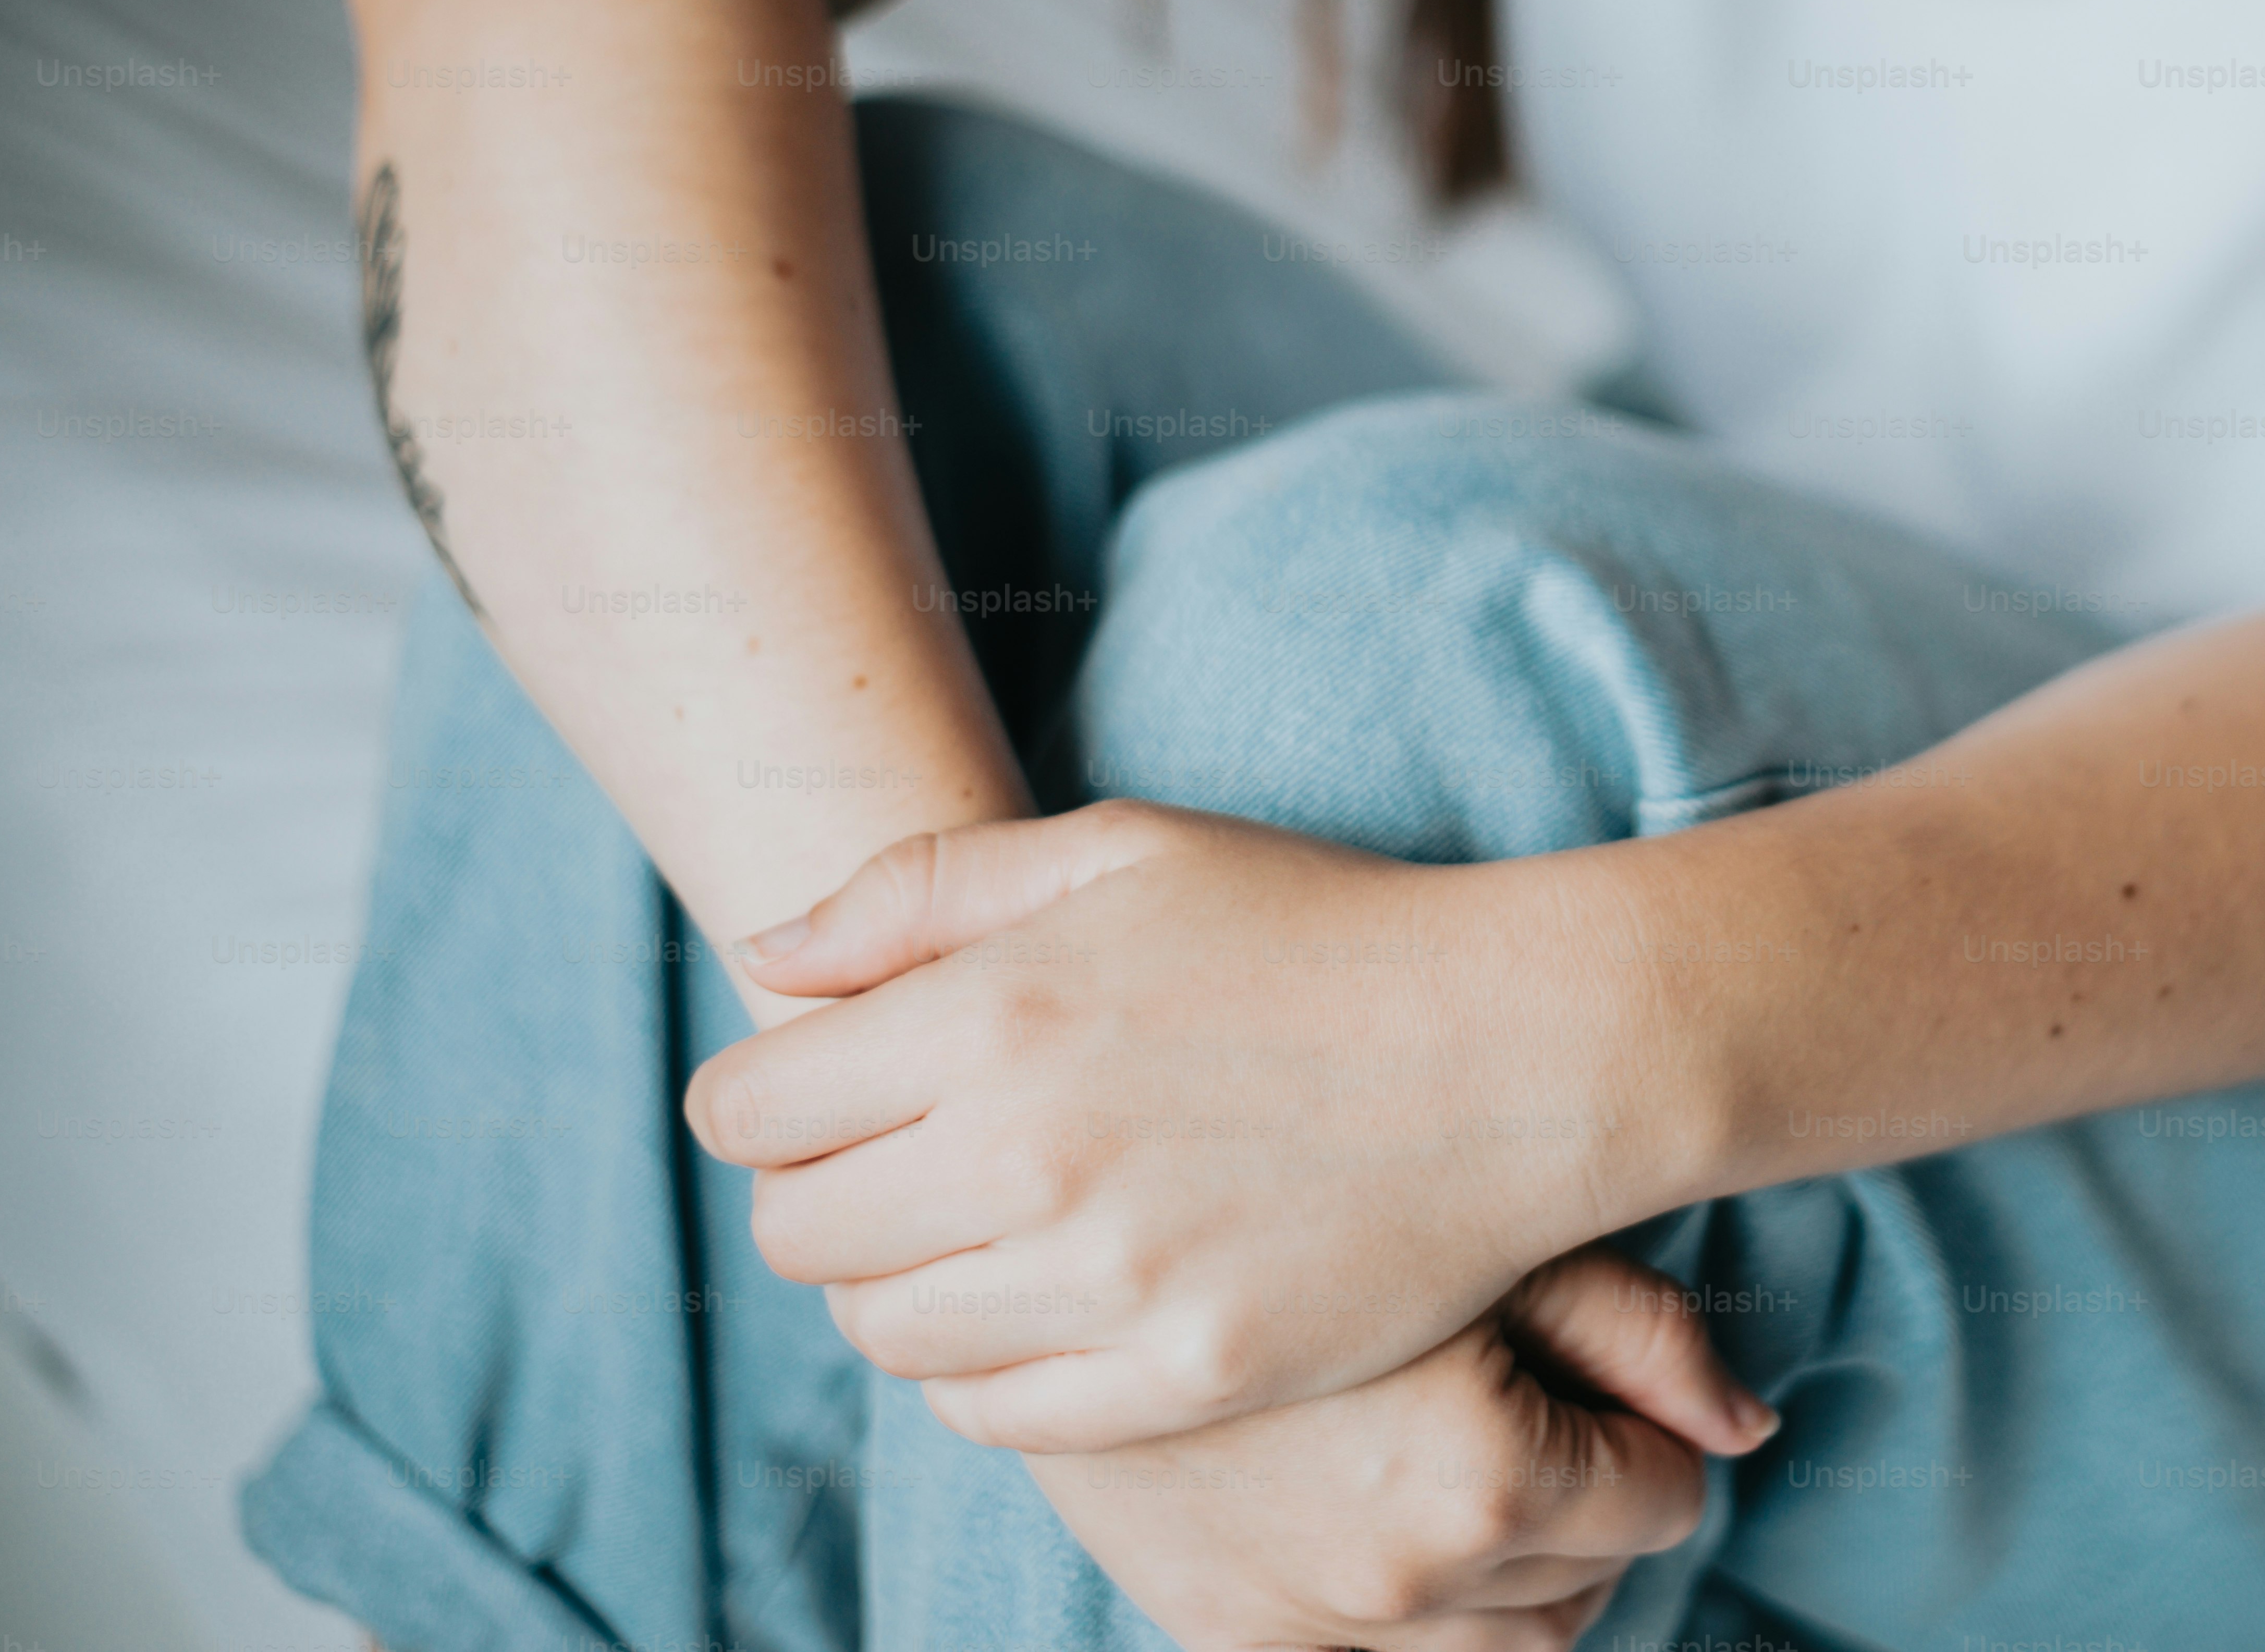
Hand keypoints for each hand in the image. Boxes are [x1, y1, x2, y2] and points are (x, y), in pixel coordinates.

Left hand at [681, 799, 1664, 1447]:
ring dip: (904, 1284)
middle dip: (825, 1193)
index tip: (835, 1086)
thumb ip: (919, 891)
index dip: (773, 1097)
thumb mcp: (1121, 850)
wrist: (1515, 1048)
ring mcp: (1109, 1283)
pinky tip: (1056, 1292)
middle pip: (796, 1237)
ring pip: (884, 1335)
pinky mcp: (1183, 1374)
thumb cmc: (1314, 929)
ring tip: (990, 1224)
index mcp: (992, 1015)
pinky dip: (989, 1367)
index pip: (749, 1110)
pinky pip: (993, 1413)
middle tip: (915, 1156)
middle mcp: (1028, 1158)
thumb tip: (765, 959)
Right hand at [1033, 1244, 1776, 1651]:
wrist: (1076, 1225)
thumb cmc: (1310, 1192)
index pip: (1663, 1498)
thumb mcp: (1498, 1232)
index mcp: (1484, 1482)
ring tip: (1475, 1459)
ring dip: (1516, 1575)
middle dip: (1590, 1501)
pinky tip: (1389, 1501)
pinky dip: (1418, 1609)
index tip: (1599, 1370)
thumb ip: (1641, 1332)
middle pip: (1591, 1584)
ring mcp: (1305, 1627)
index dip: (1644, 1425)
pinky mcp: (1231, 1637)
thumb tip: (1752, 1428)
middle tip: (1541, 1400)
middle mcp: (1398, 1586)